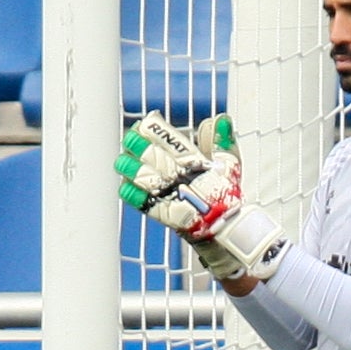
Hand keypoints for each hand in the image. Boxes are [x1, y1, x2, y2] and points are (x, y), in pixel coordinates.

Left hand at [117, 114, 288, 282]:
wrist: (223, 229)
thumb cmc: (224, 195)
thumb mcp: (230, 166)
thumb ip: (222, 142)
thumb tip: (221, 120)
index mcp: (197, 164)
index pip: (174, 142)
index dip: (157, 132)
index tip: (144, 125)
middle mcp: (182, 179)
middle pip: (155, 158)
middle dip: (139, 147)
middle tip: (129, 138)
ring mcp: (172, 197)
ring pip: (146, 179)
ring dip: (131, 169)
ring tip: (121, 161)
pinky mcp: (164, 215)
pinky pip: (144, 203)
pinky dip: (133, 194)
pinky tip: (124, 185)